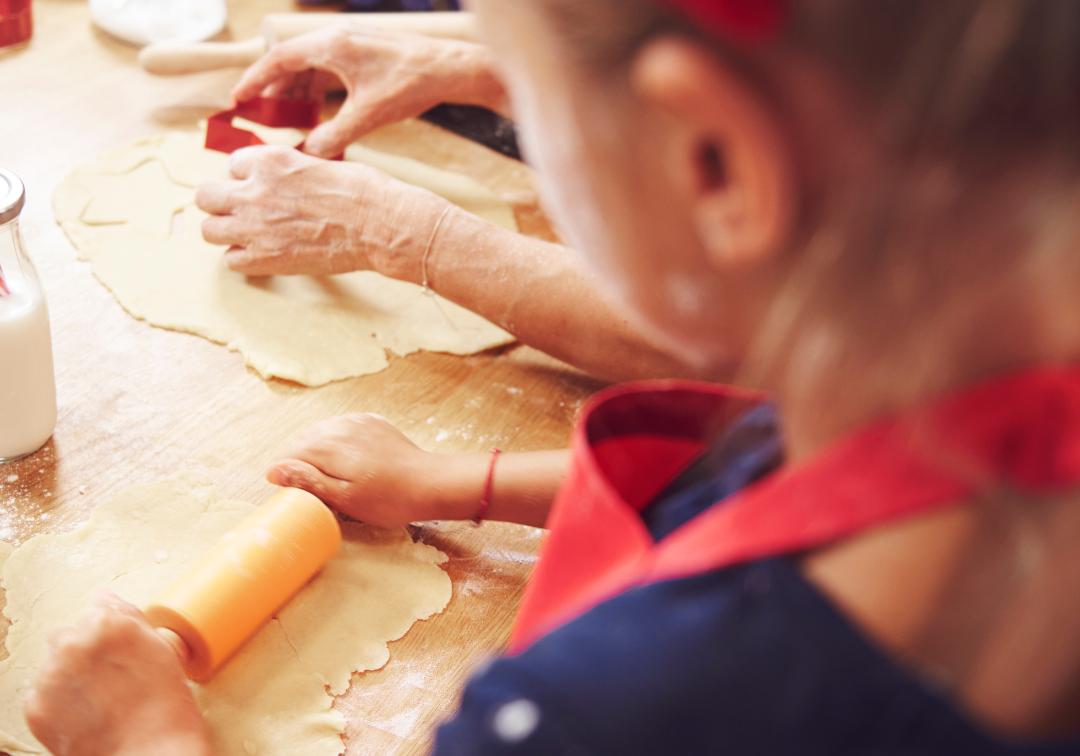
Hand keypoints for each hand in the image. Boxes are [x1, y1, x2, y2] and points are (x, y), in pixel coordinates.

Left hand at [26, 589, 210, 755]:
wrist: (150, 753)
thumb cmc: (165, 706)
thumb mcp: (161, 649)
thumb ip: (128, 615)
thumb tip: (104, 597)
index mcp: (108, 624)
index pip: (96, 612)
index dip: (111, 635)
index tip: (121, 654)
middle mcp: (73, 644)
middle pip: (67, 634)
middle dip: (84, 651)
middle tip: (110, 677)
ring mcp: (51, 677)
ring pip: (53, 665)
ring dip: (70, 676)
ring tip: (100, 699)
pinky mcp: (37, 707)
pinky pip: (42, 694)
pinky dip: (59, 702)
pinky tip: (86, 713)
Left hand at [195, 145, 447, 277]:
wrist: (381, 224)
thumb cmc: (363, 191)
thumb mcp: (318, 162)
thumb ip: (287, 171)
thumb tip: (276, 183)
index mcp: (268, 160)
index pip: (232, 165)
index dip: (249, 178)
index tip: (268, 188)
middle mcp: (253, 191)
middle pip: (205, 196)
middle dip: (223, 202)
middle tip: (246, 211)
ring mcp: (255, 227)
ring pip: (209, 230)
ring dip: (227, 231)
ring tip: (251, 234)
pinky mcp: (265, 259)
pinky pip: (230, 261)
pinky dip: (244, 259)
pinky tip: (265, 254)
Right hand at [231, 26, 508, 158]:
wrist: (450, 70)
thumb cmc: (411, 85)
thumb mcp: (368, 116)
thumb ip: (333, 136)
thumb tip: (308, 155)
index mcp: (331, 45)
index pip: (279, 58)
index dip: (254, 80)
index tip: (236, 99)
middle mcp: (337, 38)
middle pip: (290, 61)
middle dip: (273, 89)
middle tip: (257, 114)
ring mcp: (350, 43)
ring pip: (309, 66)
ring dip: (295, 91)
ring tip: (285, 118)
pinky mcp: (363, 52)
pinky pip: (327, 69)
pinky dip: (316, 90)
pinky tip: (315, 113)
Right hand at [267, 413, 460, 527]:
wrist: (430, 483)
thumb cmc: (388, 499)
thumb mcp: (344, 499)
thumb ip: (308, 482)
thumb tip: (274, 470)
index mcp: (328, 445)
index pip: (288, 458)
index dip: (290, 480)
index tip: (304, 498)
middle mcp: (339, 426)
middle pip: (304, 445)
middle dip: (306, 466)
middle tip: (325, 492)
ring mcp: (357, 421)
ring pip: (323, 435)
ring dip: (323, 455)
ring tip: (340, 479)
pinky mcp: (372, 422)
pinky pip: (344, 430)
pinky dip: (341, 445)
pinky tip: (354, 463)